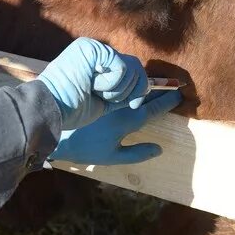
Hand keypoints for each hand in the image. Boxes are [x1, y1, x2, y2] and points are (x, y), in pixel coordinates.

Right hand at [37, 38, 148, 128]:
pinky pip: (122, 68)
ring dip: (118, 90)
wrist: (50, 110)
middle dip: (132, 90)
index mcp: (99, 64)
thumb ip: (123, 90)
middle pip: (136, 67)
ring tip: (95, 92)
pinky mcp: (94, 49)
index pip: (131, 70)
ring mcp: (95, 49)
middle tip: (108, 99)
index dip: (138, 89)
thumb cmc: (71, 110)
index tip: (135, 104)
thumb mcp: (104, 99)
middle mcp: (98, 53)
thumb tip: (148, 86)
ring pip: (132, 68)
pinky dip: (113, 84)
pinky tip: (94, 87)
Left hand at [49, 90, 180, 164]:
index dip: (166, 102)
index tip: (178, 95)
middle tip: (171, 84)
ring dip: (140, 82)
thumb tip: (158, 149)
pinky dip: (125, 78)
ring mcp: (108, 94)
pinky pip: (116, 78)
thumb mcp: (112, 156)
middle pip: (145, 92)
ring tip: (149, 83)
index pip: (153, 109)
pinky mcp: (96, 87)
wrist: (57, 133)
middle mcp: (120, 105)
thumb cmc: (84, 149)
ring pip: (131, 82)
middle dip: (157, 89)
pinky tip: (128, 80)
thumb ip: (136, 153)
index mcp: (127, 121)